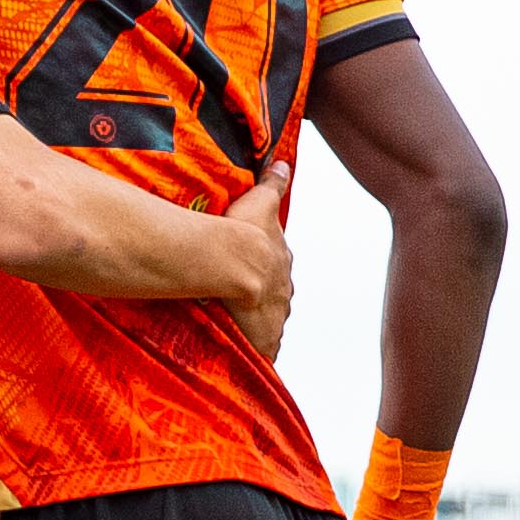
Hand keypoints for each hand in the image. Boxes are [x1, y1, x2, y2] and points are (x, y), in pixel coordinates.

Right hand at [213, 162, 295, 356]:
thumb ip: (273, 184)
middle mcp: (283, 292)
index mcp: (281, 263)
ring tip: (239, 330)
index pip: (276, 268)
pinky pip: (261, 350)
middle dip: (263, 301)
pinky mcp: (263, 341)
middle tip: (242, 303)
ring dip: (257, 327)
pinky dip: (255, 352)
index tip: (251, 273)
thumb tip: (285, 163)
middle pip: (274, 298)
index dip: (263, 270)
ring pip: (268, 324)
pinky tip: (245, 356)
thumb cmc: (243, 232)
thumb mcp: (260, 201)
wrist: (235, 264)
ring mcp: (274, 318)